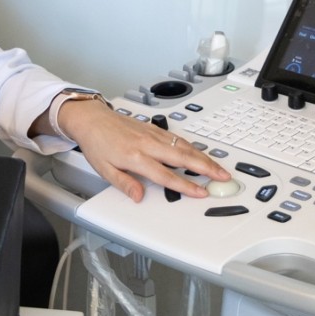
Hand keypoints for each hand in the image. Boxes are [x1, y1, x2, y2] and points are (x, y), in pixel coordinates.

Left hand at [57, 99, 230, 201]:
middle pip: (183, 157)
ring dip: (203, 157)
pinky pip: (177, 138)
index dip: (185, 185)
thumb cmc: (97, 144)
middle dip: (206, 168)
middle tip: (222, 177)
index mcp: (135, 156)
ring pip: (184, 146)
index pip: (166, 175)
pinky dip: (192, 146)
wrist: (92, 119)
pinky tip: (200, 152)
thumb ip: (124, 183)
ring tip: (218, 167)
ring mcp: (152, 134)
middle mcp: (147, 144)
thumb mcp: (104, 169)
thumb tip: (138, 196)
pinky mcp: (153, 128)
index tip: (201, 192)